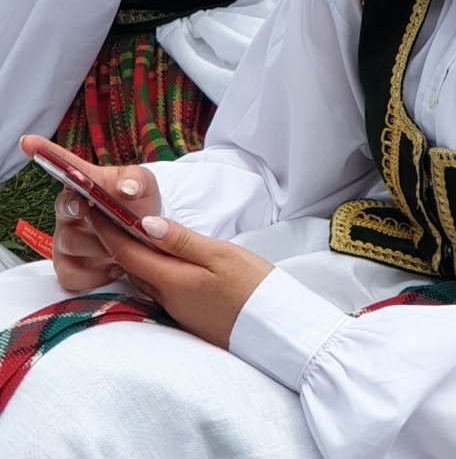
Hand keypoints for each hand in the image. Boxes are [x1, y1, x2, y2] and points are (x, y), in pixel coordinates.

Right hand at [20, 134, 160, 291]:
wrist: (147, 242)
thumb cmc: (139, 207)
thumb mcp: (145, 187)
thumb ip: (138, 180)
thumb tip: (126, 187)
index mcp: (84, 183)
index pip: (62, 164)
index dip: (44, 152)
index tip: (28, 141)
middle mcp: (70, 209)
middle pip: (62, 205)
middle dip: (73, 207)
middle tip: (86, 208)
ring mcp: (67, 238)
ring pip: (70, 242)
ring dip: (99, 244)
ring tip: (121, 245)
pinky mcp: (69, 267)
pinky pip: (71, 274)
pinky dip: (94, 274)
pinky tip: (113, 266)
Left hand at [92, 210, 273, 348]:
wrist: (276, 331)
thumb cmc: (253, 287)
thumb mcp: (221, 255)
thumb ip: (182, 241)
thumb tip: (145, 224)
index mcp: (172, 281)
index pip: (127, 253)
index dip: (108, 229)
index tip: (95, 207)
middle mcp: (166, 300)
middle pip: (131, 268)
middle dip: (115, 241)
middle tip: (106, 214)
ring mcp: (176, 312)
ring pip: (144, 280)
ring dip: (132, 257)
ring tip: (127, 231)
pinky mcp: (188, 318)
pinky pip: (158, 291)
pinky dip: (150, 271)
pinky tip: (157, 260)